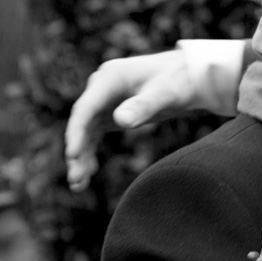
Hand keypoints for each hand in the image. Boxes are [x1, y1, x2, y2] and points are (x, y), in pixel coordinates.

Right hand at [65, 50, 191, 189]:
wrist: (189, 75)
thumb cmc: (179, 81)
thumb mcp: (166, 94)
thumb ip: (144, 106)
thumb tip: (120, 121)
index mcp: (111, 77)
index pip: (86, 107)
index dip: (77, 132)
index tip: (73, 155)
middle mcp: (102, 87)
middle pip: (82, 121)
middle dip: (77, 150)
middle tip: (75, 179)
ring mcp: (104, 101)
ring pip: (86, 131)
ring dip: (81, 156)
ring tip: (78, 184)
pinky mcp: (109, 114)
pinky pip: (94, 135)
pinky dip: (90, 152)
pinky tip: (89, 173)